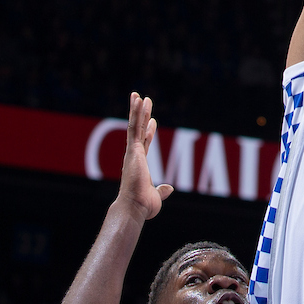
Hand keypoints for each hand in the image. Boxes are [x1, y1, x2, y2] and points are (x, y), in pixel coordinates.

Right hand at [117, 92, 172, 220]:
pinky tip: (138, 100)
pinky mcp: (133, 149)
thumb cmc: (142, 207)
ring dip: (137, 110)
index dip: (149, 132)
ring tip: (139, 95)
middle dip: (141, 115)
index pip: (145, 144)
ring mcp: (133, 152)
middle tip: (142, 100)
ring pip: (135, 125)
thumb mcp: (156, 198)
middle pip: (139, 130)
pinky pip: (134, 127)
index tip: (153, 121)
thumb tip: (170, 188)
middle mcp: (134, 156)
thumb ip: (162, 191)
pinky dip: (136, 113)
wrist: (134, 208)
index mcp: (139, 166)